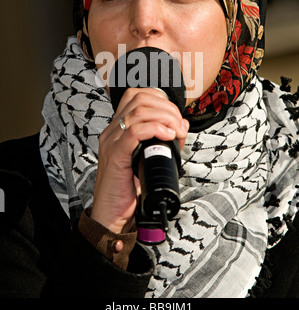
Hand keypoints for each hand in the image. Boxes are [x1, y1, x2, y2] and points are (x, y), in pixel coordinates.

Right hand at [90, 88, 188, 233]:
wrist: (111, 214)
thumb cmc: (130, 189)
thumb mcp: (149, 159)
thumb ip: (164, 140)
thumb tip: (182, 124)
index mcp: (119, 128)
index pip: (137, 95)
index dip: (160, 99)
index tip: (175, 116)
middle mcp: (112, 130)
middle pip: (139, 98)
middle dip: (167, 108)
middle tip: (179, 126)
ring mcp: (111, 140)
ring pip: (138, 111)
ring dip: (165, 117)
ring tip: (176, 132)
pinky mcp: (115, 154)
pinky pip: (134, 131)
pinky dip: (156, 129)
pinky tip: (168, 137)